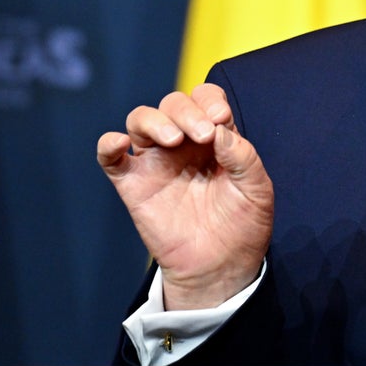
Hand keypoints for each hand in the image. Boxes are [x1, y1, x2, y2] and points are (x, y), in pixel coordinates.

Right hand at [97, 83, 273, 309]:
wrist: (221, 266)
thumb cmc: (242, 224)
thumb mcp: (257, 188)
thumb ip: (243, 156)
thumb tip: (220, 130)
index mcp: (214, 137)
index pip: (205, 99)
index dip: (210, 100)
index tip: (221, 119)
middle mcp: (183, 142)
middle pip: (173, 104)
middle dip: (187, 111)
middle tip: (203, 135)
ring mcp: (156, 161)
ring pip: (140, 119)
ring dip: (155, 120)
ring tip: (174, 140)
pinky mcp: (133, 184)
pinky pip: (110, 157)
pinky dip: (108, 144)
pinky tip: (120, 143)